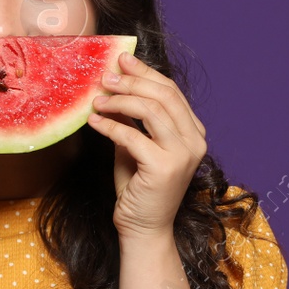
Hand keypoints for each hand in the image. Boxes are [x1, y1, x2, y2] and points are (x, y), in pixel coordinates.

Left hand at [85, 51, 206, 240]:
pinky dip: (110, 125)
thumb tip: (114, 87)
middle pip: (164, 95)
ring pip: (151, 110)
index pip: (171, 92)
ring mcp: (183, 155)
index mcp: (194, 133)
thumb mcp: (136, 146)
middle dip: (132, 82)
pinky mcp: (164, 167)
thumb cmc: (140, 189)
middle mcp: (195, 141)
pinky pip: (132, 135)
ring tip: (97, 100)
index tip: (122, 60)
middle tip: (105, 77)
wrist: (144, 228)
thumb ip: (133, 120)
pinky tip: (94, 121)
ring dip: (119, 101)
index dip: (145, 73)